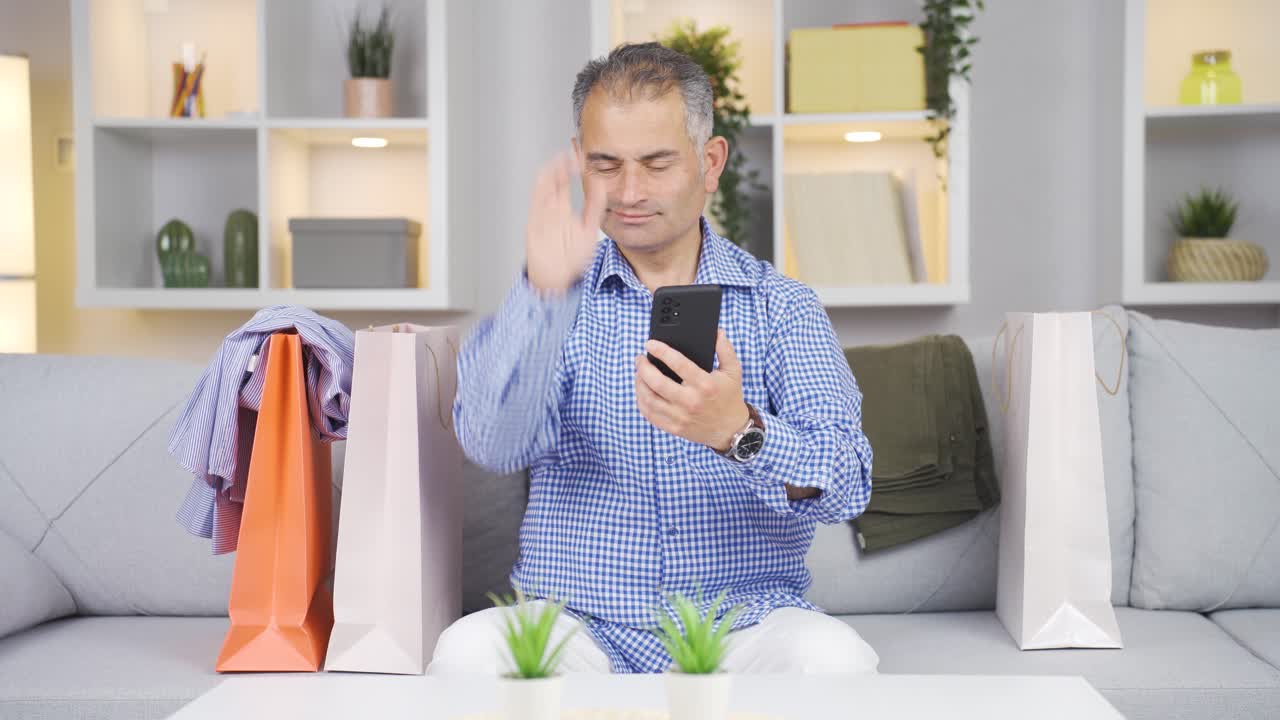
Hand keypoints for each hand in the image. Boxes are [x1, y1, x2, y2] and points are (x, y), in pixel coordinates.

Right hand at [525, 151, 606, 293]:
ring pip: (544, 187)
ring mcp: (542, 215)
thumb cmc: (571, 260)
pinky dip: (541, 188)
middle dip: (562, 165)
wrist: (556, 280)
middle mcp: (551, 210)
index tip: (581, 156)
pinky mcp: (535, 223)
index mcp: (563, 211)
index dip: (573, 168)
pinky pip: (536, 202)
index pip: (566, 182)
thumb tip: (601, 186)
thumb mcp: (589, 231)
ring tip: (562, 159)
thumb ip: (594, 209)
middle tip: (572, 151)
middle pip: (555, 180)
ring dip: (552, 172)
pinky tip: (547, 176)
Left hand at [635, 329, 749, 450]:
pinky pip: (650, 414)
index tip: (650, 343)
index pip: (678, 363)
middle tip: (640, 358)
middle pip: (657, 382)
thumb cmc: (730, 397)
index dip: (661, 351)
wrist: (731, 430)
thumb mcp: (733, 371)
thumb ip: (725, 349)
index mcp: (705, 385)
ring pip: (649, 399)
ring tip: (639, 373)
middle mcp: (691, 401)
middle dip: (643, 367)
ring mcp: (681, 417)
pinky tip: (642, 391)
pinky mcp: (674, 428)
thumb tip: (717, 332)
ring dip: (639, 383)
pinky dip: (641, 401)